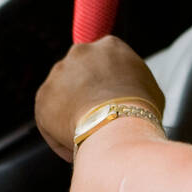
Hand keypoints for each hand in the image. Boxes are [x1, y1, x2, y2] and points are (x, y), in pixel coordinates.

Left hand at [35, 36, 164, 162]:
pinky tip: (76, 145)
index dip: (107, 80)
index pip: (104, 59)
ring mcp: (58, 72)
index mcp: (110, 46)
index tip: (111, 96)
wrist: (117, 126)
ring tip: (88, 134)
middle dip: (86, 92)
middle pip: (80, 72)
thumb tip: (130, 91)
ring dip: (71, 111)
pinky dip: (59, 133)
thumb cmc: (139, 109)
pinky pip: (50, 117)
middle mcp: (81, 52)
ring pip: (63, 94)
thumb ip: (132, 81)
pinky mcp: (42, 96)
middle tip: (99, 115)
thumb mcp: (149, 87)